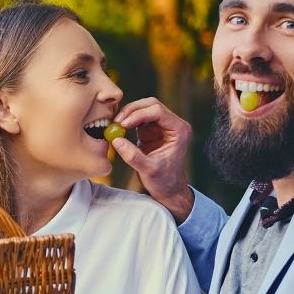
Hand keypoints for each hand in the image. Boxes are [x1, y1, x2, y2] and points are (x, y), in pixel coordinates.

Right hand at [112, 98, 194, 223]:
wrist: (168, 189)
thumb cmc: (163, 181)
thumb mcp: (148, 170)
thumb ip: (132, 155)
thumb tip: (115, 139)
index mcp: (179, 130)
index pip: (158, 112)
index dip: (138, 114)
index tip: (122, 124)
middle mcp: (173, 124)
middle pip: (151, 104)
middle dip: (132, 110)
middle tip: (116, 122)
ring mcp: (163, 126)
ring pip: (144, 108)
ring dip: (128, 114)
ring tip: (115, 126)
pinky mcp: (152, 130)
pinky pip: (138, 118)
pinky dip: (127, 121)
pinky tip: (118, 129)